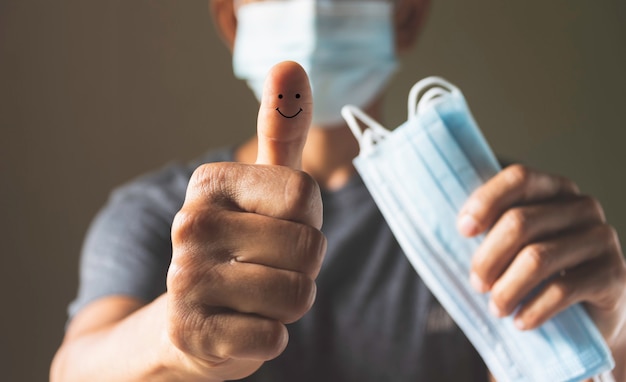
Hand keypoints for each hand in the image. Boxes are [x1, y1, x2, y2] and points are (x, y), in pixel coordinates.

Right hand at [166, 61, 325, 380]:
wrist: (188, 321)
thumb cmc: (242, 247)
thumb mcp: (262, 189)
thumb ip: (280, 130)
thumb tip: (291, 63)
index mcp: (210, 184)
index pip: (305, 195)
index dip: (307, 219)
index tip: (276, 226)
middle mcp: (190, 226)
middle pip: (308, 248)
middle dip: (303, 267)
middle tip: (268, 268)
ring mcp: (185, 283)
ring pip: (296, 296)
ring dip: (289, 304)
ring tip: (256, 297)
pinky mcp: (193, 335)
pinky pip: (274, 337)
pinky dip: (269, 337)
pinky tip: (241, 327)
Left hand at [457, 164, 625, 345]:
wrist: (593, 314)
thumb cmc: (540, 273)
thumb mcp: (516, 246)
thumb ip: (491, 228)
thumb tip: (448, 225)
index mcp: (555, 189)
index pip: (518, 178)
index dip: (485, 201)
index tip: (463, 231)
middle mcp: (582, 207)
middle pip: (519, 222)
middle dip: (488, 258)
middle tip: (477, 284)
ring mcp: (601, 238)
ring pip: (537, 258)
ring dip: (506, 288)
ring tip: (496, 308)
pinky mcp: (613, 275)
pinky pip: (562, 289)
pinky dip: (533, 309)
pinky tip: (520, 322)